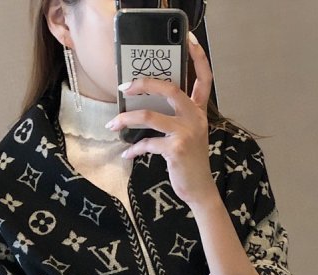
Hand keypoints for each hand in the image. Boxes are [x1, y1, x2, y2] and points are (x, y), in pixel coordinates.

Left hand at [105, 32, 216, 207]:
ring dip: (126, 120)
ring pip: (149, 116)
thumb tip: (146, 108)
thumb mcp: (190, 136)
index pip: (204, 79)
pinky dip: (134, 149)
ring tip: (113, 125)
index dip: (198, 58)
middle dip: (142, 84)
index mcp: (199, 112)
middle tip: (124, 88)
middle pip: (169, 88)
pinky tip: (127, 154)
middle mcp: (195, 118)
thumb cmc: (190, 163)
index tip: (189, 41)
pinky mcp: (176, 149)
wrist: (199, 190)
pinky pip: (147, 143)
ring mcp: (186, 133)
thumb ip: (177, 118)